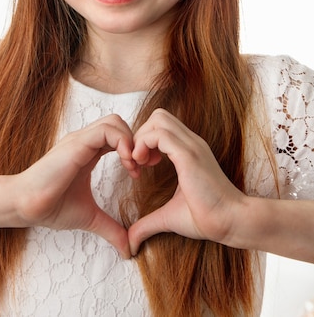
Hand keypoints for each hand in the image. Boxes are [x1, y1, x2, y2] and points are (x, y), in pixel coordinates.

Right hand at [13, 114, 138, 258]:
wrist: (24, 205)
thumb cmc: (51, 207)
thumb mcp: (89, 217)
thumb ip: (110, 228)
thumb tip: (128, 250)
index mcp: (88, 151)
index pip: (118, 136)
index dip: (133, 150)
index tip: (138, 174)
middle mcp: (85, 141)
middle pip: (119, 123)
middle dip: (136, 142)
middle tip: (140, 168)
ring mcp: (80, 140)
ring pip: (115, 121)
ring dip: (131, 141)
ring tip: (132, 167)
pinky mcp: (76, 144)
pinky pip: (106, 130)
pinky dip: (122, 142)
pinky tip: (126, 163)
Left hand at [128, 109, 245, 254]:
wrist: (231, 222)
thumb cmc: (206, 218)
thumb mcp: (169, 216)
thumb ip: (147, 224)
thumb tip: (130, 244)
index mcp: (188, 150)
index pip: (161, 125)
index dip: (144, 140)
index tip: (139, 165)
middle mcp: (191, 142)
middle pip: (158, 115)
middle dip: (140, 134)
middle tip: (136, 161)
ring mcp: (191, 145)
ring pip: (158, 119)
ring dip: (140, 138)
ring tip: (138, 163)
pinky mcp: (189, 154)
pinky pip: (159, 134)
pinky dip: (143, 144)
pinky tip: (143, 165)